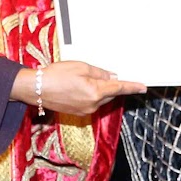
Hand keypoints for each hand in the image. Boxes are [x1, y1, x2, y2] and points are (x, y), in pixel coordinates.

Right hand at [13, 61, 145, 115]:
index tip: (143, 87)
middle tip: (103, 74)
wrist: (36, 89)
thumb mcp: (81, 67)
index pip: (120, 88)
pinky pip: (92, 103)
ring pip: (101, 99)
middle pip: (110, 93)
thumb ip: (100, 73)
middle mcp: (93, 104)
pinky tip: (79, 87)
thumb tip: (113, 77)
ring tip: (82, 79)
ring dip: (99, 90)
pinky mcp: (79, 113)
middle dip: (111, 85)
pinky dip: (91, 95)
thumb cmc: (56, 75)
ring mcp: (86, 110)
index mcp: (95, 91)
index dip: (133, 87)